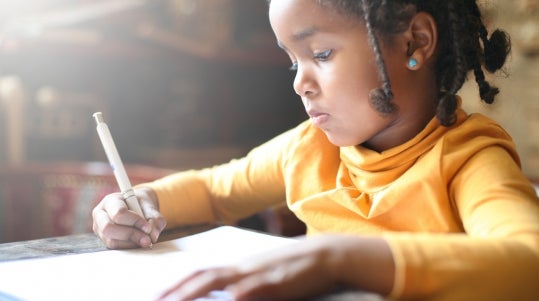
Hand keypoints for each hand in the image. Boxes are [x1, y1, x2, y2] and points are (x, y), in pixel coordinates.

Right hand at [92, 187, 166, 248]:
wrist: (137, 207)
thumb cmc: (141, 205)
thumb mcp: (151, 207)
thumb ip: (155, 219)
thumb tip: (152, 236)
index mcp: (111, 201)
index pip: (118, 213)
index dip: (134, 222)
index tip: (147, 227)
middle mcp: (100, 214)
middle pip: (109, 228)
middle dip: (130, 234)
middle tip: (147, 239)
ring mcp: (99, 228)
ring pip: (111, 241)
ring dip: (131, 243)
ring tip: (145, 241)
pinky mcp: (104, 239)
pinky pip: (114, 247)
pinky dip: (128, 247)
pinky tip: (138, 243)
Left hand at [156, 235, 393, 300]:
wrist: (327, 254)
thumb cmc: (298, 267)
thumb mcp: (268, 274)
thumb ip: (247, 283)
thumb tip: (228, 295)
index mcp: (242, 267)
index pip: (203, 273)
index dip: (179, 284)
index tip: (159, 295)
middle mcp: (244, 268)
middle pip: (204, 277)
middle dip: (176, 291)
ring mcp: (259, 275)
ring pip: (221, 282)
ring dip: (195, 292)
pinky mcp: (277, 283)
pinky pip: (252, 289)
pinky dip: (237, 296)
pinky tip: (228, 300)